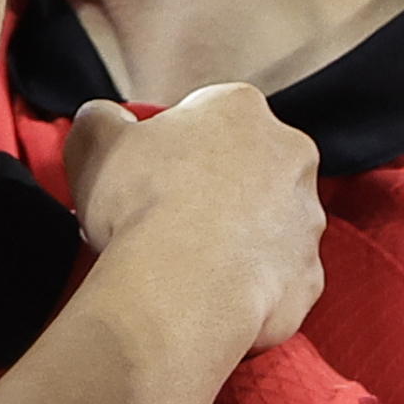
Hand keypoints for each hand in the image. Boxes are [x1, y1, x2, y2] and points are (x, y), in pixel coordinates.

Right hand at [65, 84, 323, 353]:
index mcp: (239, 109)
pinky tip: (214, 294)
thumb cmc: (141, 206)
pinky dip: (252, 285)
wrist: (180, 289)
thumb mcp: (94, 143)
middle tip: (170, 218)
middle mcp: (289, 155)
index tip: (151, 175)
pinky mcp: (309, 276)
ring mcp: (307, 219)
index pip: (209, 116)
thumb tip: (105, 120)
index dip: (175, 146)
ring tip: (191, 263)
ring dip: (239, 237)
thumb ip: (101, 120)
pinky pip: (278, 277)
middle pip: (250, 166)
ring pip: (270, 223)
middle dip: (218, 187)